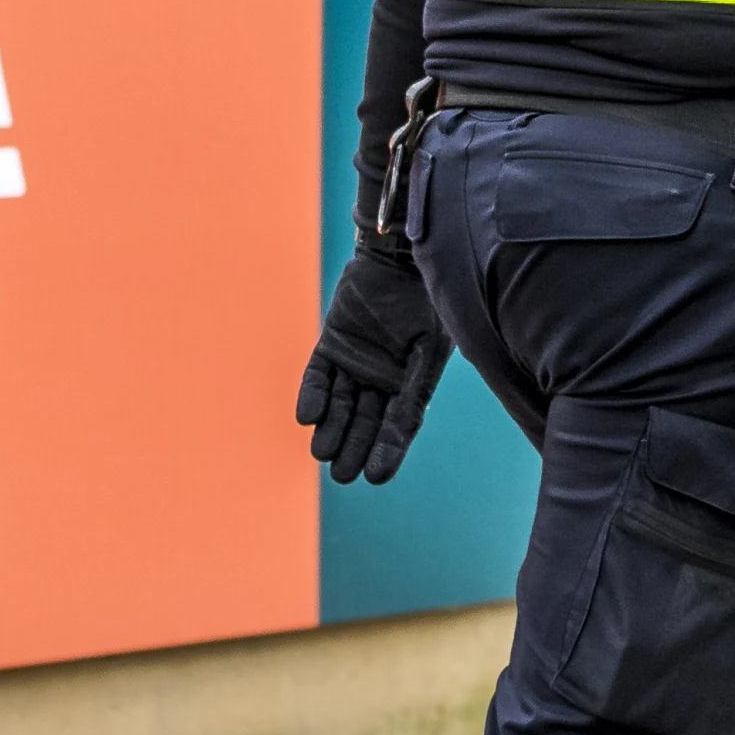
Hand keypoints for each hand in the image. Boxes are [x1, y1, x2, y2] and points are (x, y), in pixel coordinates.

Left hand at [297, 244, 449, 486]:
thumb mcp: (428, 350)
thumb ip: (416, 388)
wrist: (399, 257)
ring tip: (322, 452)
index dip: (387, 451)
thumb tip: (408, 427)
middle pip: (364, 421)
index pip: (397, 426)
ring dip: (330, 429)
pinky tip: (307, 416)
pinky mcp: (332, 344)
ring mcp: (355, 362)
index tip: (375, 477)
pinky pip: (318, 375)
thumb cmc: (425, 301)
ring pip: (339, 404)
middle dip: (353, 448)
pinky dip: (312, 396)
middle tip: (342, 475)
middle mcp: (381, 378)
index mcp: (411, 383)